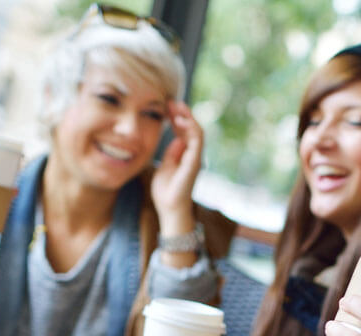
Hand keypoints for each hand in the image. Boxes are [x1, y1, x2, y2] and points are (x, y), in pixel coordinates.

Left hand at [149, 100, 202, 233]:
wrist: (170, 210)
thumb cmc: (166, 192)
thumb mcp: (164, 167)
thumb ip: (171, 154)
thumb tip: (176, 139)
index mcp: (184, 155)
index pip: (183, 132)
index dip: (176, 118)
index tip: (166, 106)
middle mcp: (193, 155)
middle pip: (191, 128)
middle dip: (182, 113)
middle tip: (171, 101)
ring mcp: (195, 158)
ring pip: (197, 131)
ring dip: (188, 117)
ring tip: (177, 107)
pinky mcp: (195, 162)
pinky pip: (197, 141)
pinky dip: (190, 128)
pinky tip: (181, 120)